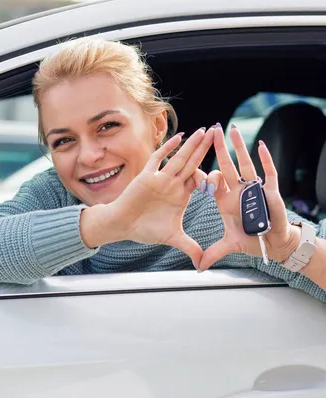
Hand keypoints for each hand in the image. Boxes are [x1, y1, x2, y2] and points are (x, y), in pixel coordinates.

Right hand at [82, 127, 214, 265]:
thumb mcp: (172, 238)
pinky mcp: (147, 176)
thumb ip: (190, 247)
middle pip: (193, 163)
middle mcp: (173, 184)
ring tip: (206, 131)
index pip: (201, 180)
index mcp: (181, 195)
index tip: (226, 171)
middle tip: (220, 134)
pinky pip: (159, 159)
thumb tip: (203, 266)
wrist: (122, 225)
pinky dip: (168, 148)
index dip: (212, 174)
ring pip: (180, 158)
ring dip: (192, 145)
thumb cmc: (145, 229)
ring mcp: (160, 178)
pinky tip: (179, 137)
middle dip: (206, 149)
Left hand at [198, 124, 300, 270]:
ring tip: (231, 130)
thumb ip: (212, 253)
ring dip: (239, 147)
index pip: (210, 183)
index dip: (201, 176)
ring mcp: (254, 189)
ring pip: (245, 164)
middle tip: (210, 132)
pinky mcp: (270, 191)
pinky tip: (260, 145)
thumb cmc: (252, 240)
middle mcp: (237, 191)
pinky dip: (265, 159)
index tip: (191, 167)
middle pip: (225, 166)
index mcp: (225, 200)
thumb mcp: (229, 245)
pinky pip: (268, 172)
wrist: (274, 244)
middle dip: (218, 149)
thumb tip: (197, 267)